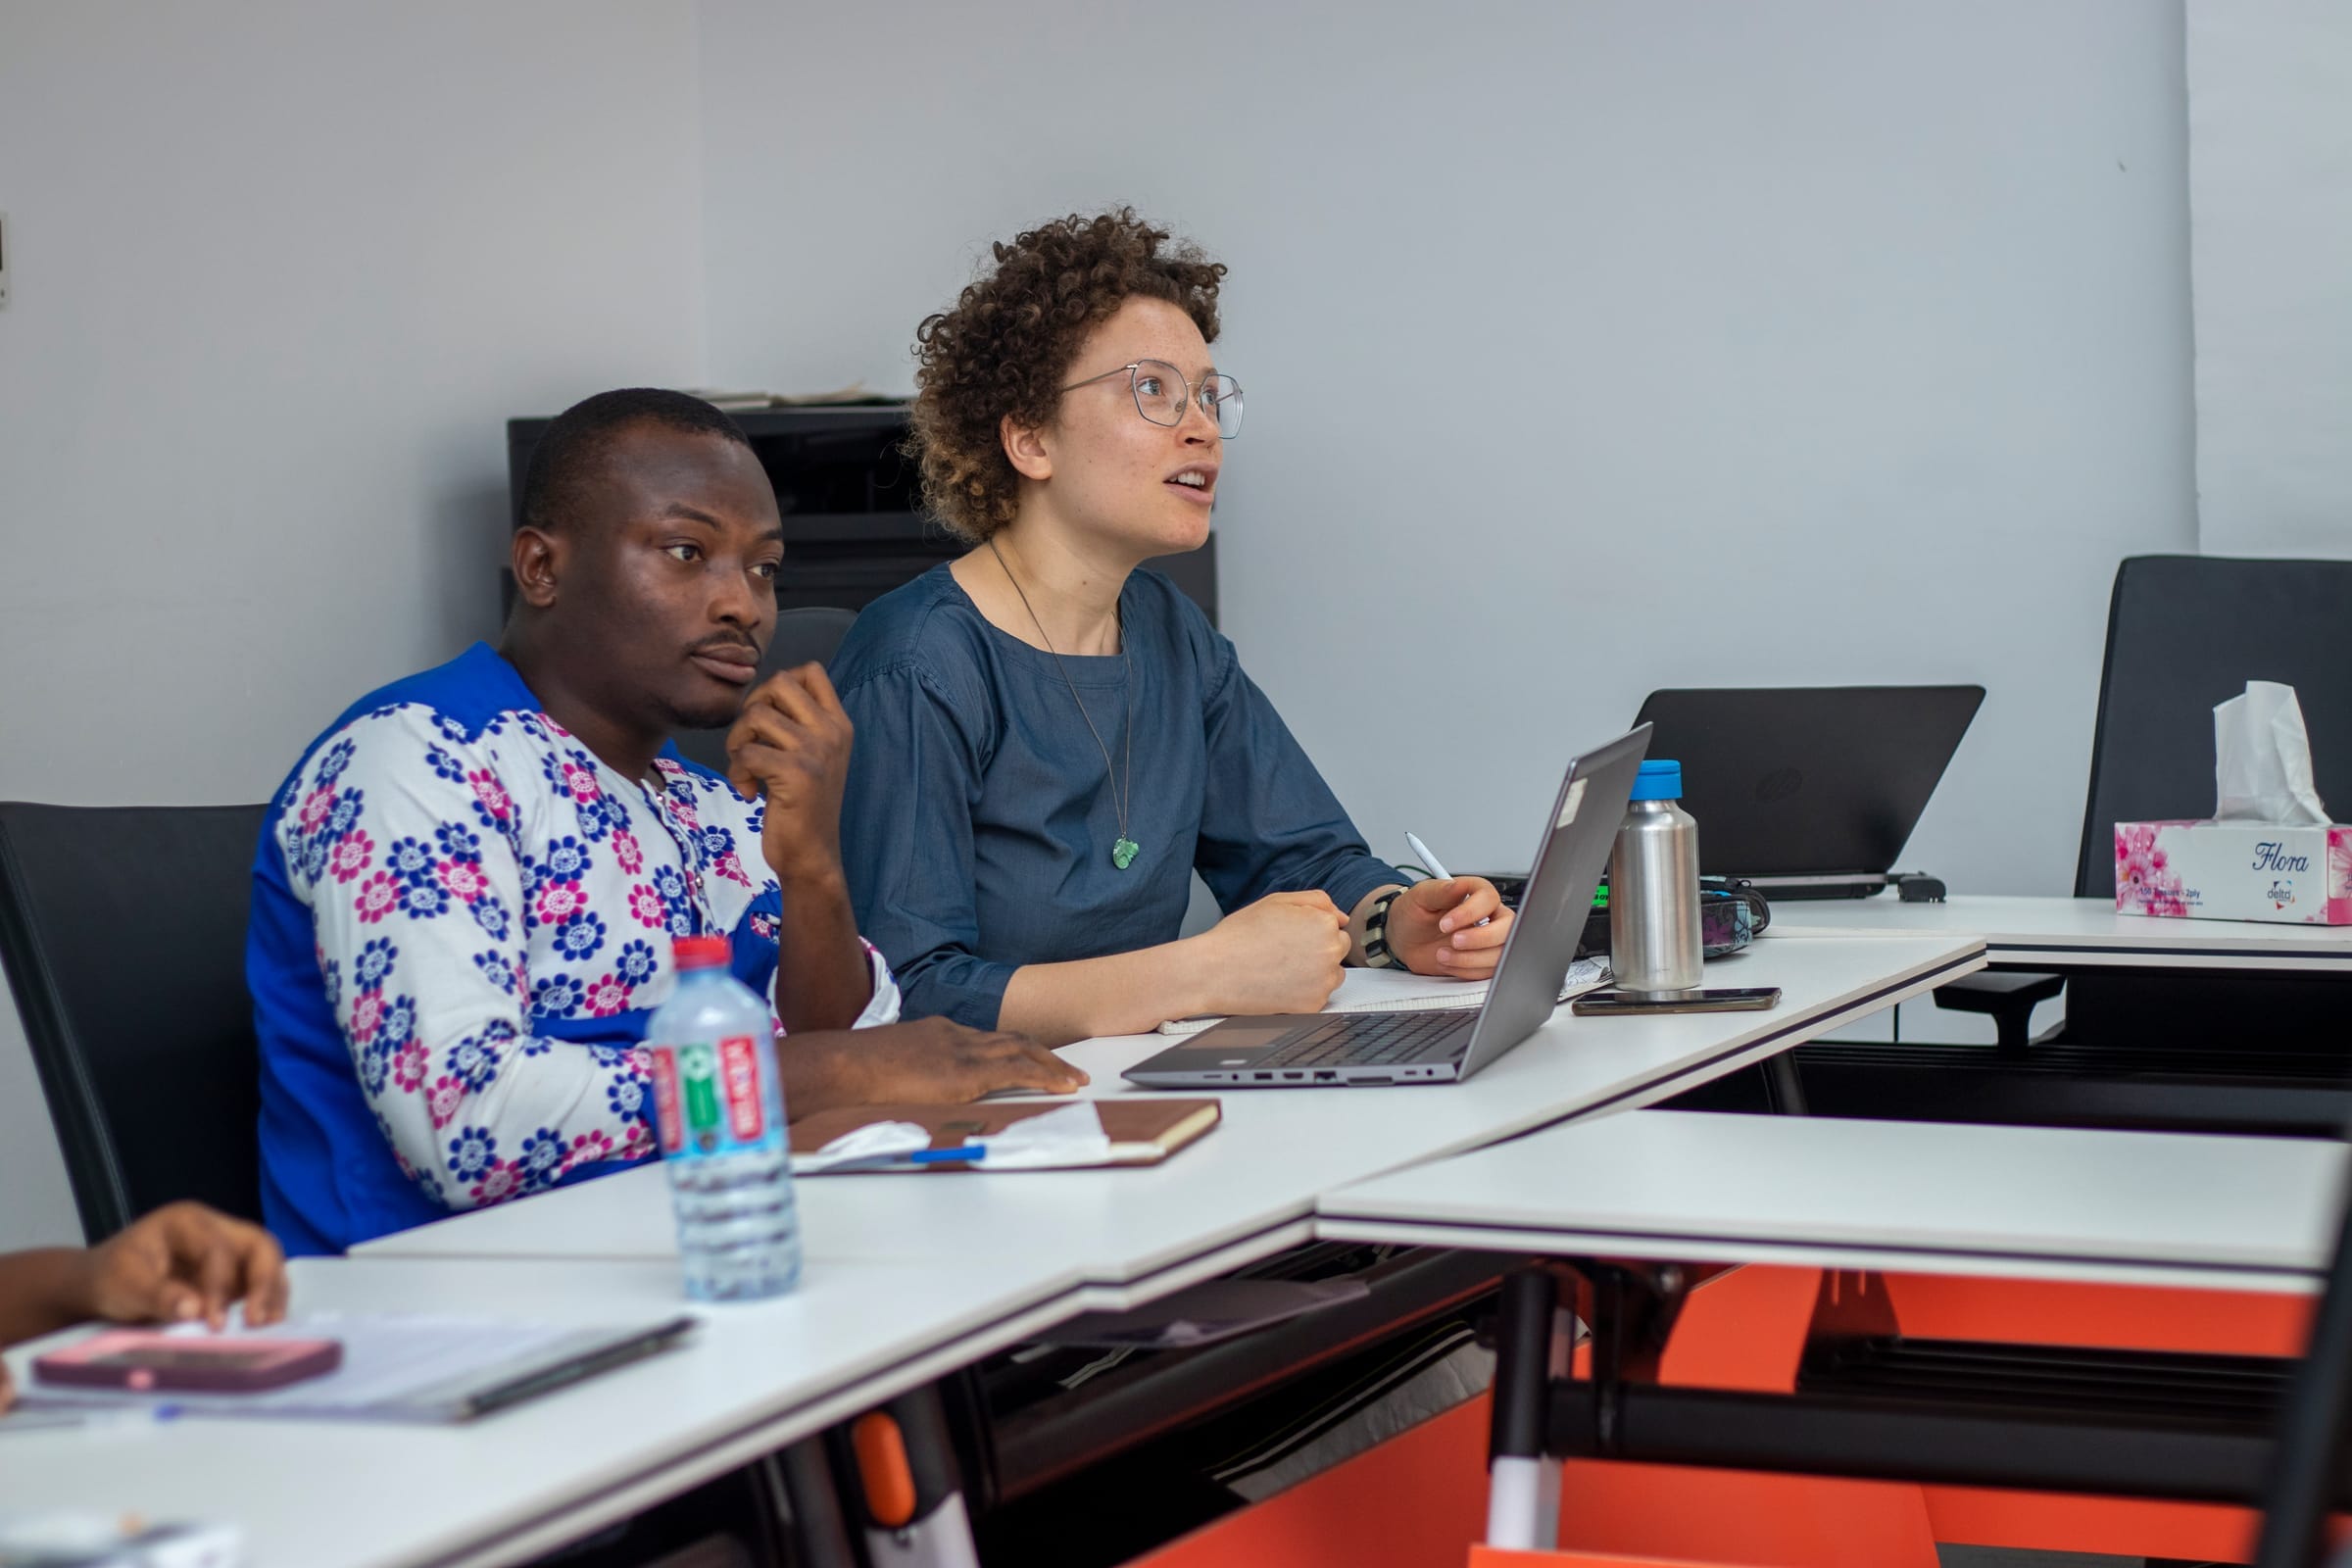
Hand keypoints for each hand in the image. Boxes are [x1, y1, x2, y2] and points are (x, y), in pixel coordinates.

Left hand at [74, 1203, 289, 1334]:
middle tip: (258, 1319)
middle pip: (258, 1245)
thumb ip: (158, 1295)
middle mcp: (216, 1230)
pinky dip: (266, 1302)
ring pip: (267, 1263)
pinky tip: (264, 1324)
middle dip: (264, 1281)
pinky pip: (259, 1283)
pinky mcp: (233, 1275)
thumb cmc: (110, 1279)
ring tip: (269, 1325)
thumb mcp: (123, 1285)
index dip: (220, 1285)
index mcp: (187, 1222)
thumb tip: (195, 1310)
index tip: (214, 1323)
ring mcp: (228, 1251)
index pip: (218, 1249)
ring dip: (272, 1293)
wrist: (100, 1288)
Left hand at [726, 664, 853, 885]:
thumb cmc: (805, 807)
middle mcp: (832, 732)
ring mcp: (816, 751)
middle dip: (751, 708)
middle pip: (779, 683)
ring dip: (738, 742)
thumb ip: (799, 724)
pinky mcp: (796, 773)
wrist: (812, 855)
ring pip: (756, 716)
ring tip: (746, 769)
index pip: (811, 671)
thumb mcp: (814, 757)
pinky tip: (748, 792)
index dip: (777, 685)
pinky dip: (737, 773)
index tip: (769, 717)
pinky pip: (747, 753)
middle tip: (751, 741)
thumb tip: (762, 695)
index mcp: (839, 724)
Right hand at [781, 1017, 1088, 1113]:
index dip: (1014, 1049)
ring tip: (1075, 1080)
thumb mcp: (887, 1066)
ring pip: (1022, 1051)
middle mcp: (956, 1035)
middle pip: (1012, 1040)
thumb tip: (913, 1092)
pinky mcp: (966, 1072)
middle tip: (1068, 1070)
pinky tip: (1063, 1087)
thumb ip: (909, 1073)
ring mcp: (963, 1051)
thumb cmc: (852, 1072)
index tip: (1030, 1059)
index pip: (987, 1038)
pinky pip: (1018, 1071)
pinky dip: (1045, 1077)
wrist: (843, 1065)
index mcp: (938, 1033)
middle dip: (1043, 1054)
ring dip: (1052, 1066)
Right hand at [1193, 891, 1349, 1014]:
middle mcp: (1330, 953)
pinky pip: (1319, 996)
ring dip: (1316, 971)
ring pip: (1333, 974)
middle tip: (1285, 951)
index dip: (1312, 929)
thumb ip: (1317, 901)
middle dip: (1318, 949)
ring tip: (1281, 968)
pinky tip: (1280, 983)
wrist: (1214, 972)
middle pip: (1338, 950)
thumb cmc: (1240, 936)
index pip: (1337, 926)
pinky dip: (1304, 992)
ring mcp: (1323, 982)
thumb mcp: (1277, 902)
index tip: (1290, 935)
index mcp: (1323, 924)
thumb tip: (1341, 916)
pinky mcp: (1313, 1005)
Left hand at [1385, 877, 1514, 978]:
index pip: (1489, 899)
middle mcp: (1489, 916)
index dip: (1471, 912)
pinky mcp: (1485, 960)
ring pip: (1501, 952)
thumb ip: (1441, 890)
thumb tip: (1457, 885)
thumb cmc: (1414, 913)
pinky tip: (1448, 963)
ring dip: (1471, 959)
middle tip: (1453, 942)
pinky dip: (1467, 971)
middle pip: (1508, 927)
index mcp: (1477, 893)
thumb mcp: (1421, 897)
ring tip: (1442, 954)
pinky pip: (1489, 971)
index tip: (1445, 923)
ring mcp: (1489, 940)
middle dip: (1481, 939)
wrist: (1406, 939)